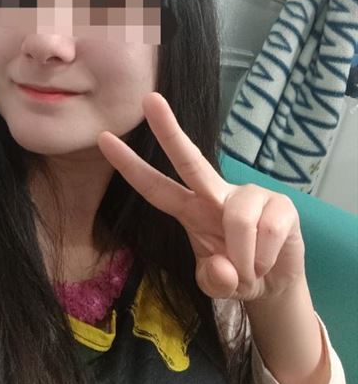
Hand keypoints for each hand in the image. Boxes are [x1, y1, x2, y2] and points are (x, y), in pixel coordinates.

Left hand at [97, 92, 305, 301]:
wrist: (276, 283)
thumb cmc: (236, 274)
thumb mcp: (216, 284)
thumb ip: (212, 280)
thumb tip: (223, 267)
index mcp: (190, 209)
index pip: (155, 187)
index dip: (130, 166)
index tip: (104, 138)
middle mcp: (216, 194)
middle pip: (189, 159)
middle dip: (168, 130)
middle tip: (149, 98)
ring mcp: (250, 194)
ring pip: (238, 218)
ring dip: (243, 257)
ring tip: (249, 269)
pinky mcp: (281, 203)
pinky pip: (267, 231)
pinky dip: (264, 259)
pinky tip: (267, 260)